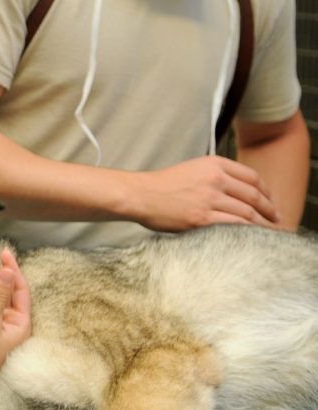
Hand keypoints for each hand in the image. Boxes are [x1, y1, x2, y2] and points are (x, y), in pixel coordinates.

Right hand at [133, 155, 279, 231]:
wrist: (140, 195)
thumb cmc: (162, 185)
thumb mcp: (192, 169)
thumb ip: (215, 175)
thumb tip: (236, 192)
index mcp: (214, 164)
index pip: (252, 177)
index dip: (266, 191)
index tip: (270, 201)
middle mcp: (215, 179)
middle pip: (254, 195)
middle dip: (270, 209)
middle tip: (277, 218)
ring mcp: (209, 199)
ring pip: (247, 212)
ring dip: (262, 223)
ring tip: (269, 231)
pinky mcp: (202, 218)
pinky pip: (234, 225)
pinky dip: (248, 232)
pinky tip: (252, 237)